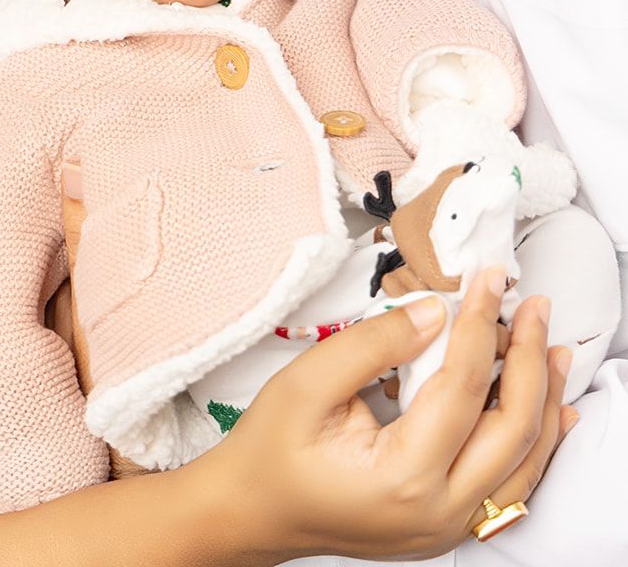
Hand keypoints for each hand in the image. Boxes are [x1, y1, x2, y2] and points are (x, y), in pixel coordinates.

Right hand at [187, 271, 573, 562]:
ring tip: (552, 346)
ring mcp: (449, 527)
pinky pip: (512, 485)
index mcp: (403, 476)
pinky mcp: (448, 526)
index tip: (490, 277)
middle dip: (529, 358)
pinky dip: (538, 443)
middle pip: (512, 428)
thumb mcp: (307, 382)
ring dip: (545, 399)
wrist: (253, 511)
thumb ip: (375, 343)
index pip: (464, 388)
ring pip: (525, 462)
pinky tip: (553, 410)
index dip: (480, 323)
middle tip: (532, 304)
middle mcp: (439, 512)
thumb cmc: (271, 448)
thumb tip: (435, 311)